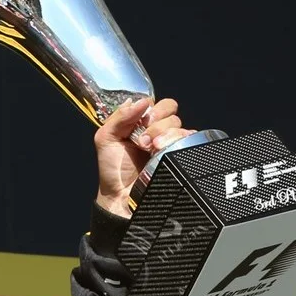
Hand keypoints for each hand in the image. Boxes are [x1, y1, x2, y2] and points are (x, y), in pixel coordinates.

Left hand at [96, 96, 194, 217]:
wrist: (122, 194)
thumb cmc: (112, 168)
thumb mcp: (106, 138)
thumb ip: (119, 117)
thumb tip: (140, 101)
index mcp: (138, 122)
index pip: (153, 102)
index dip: (149, 109)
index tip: (140, 122)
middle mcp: (155, 128)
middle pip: (169, 109)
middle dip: (156, 123)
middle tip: (143, 140)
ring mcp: (168, 140)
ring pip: (178, 123)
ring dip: (164, 134)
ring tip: (150, 149)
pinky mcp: (179, 152)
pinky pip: (190, 136)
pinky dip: (180, 139)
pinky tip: (164, 149)